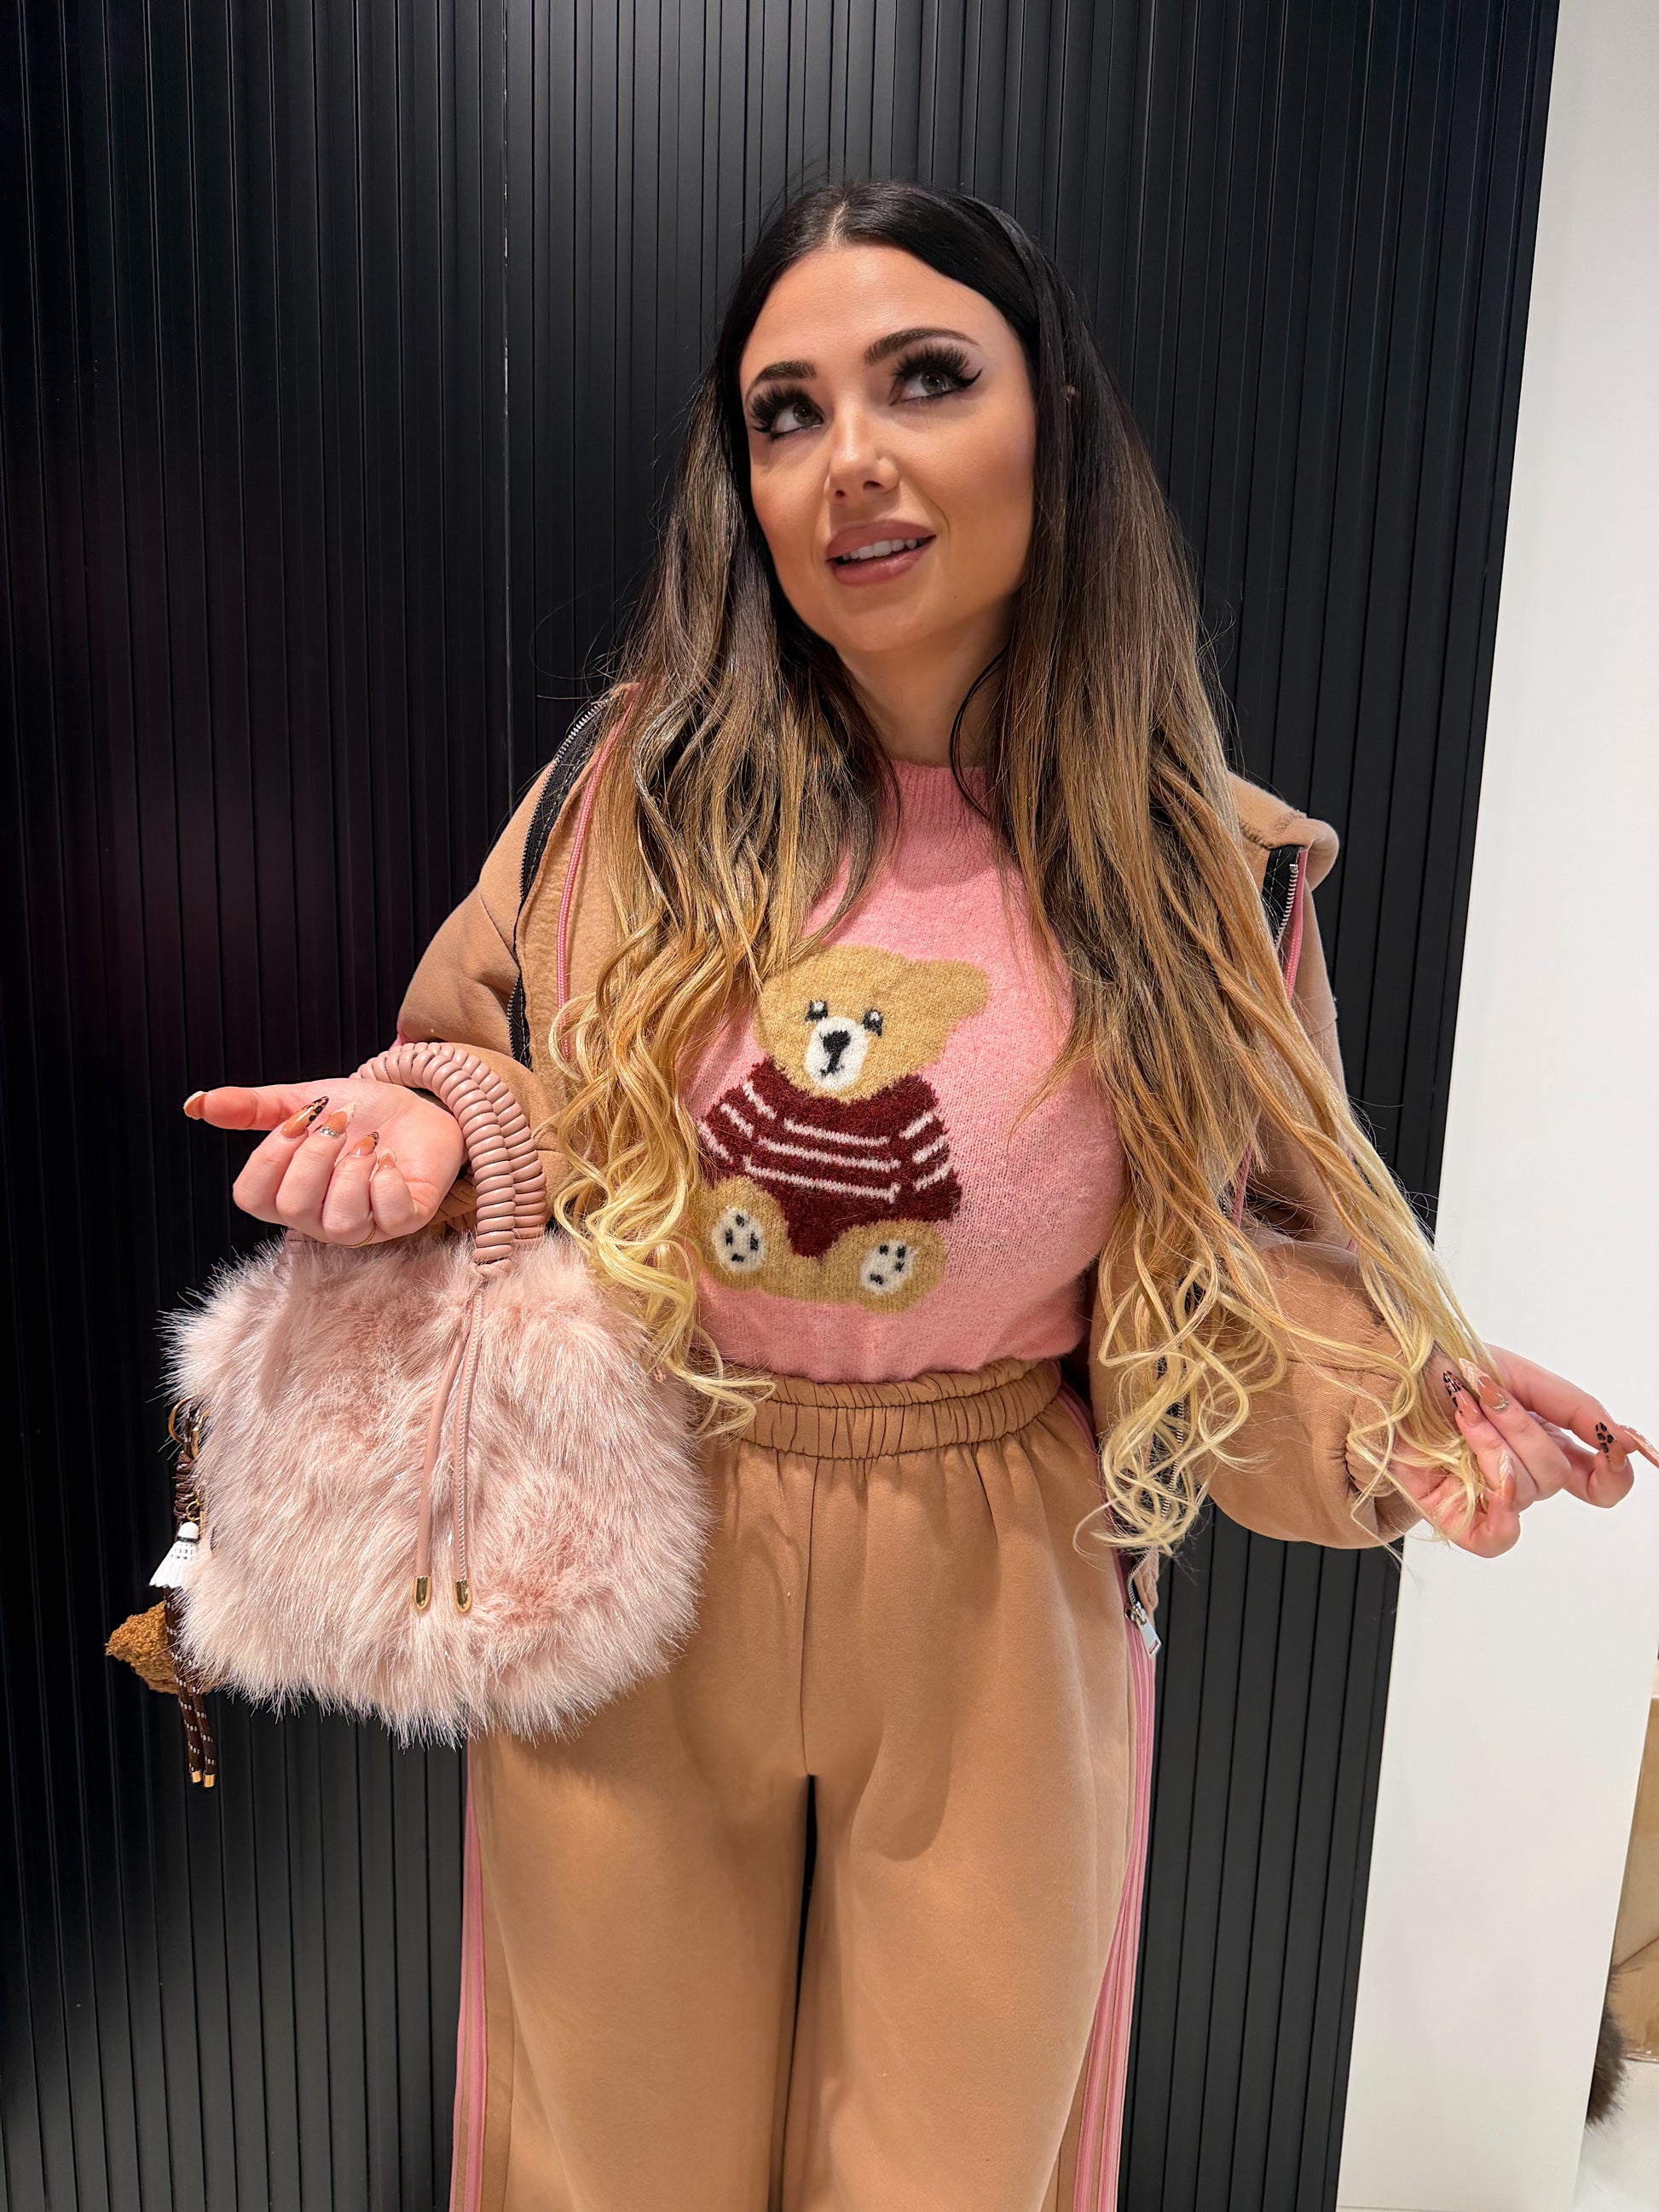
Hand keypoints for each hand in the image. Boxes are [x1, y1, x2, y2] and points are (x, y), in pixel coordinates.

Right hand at [184, 1079, 464, 1244]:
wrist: (416, 1107)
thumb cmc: (358, 1114)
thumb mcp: (301, 1102)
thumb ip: (252, 1108)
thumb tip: (196, 1104)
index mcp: (288, 1194)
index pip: (251, 1198)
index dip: (268, 1157)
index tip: (297, 1119)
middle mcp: (321, 1218)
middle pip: (293, 1209)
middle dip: (313, 1156)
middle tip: (337, 1122)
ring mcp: (364, 1224)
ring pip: (340, 1223)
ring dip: (351, 1172)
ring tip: (366, 1140)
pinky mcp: (405, 1220)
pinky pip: (390, 1218)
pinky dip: (386, 1181)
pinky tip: (387, 1155)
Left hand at [1386, 1343, 1654, 1557]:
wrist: (1389, 1370)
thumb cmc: (1445, 1369)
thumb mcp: (1519, 1374)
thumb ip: (1576, 1407)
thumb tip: (1619, 1437)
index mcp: (1542, 1443)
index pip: (1600, 1482)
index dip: (1615, 1473)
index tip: (1613, 1445)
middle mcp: (1520, 1474)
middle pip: (1556, 1476)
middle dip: (1521, 1429)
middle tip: (1484, 1395)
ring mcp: (1488, 1497)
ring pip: (1525, 1490)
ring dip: (1491, 1442)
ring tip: (1459, 1411)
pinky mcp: (1455, 1515)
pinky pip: (1497, 1537)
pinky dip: (1502, 1510)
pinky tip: (1487, 1476)